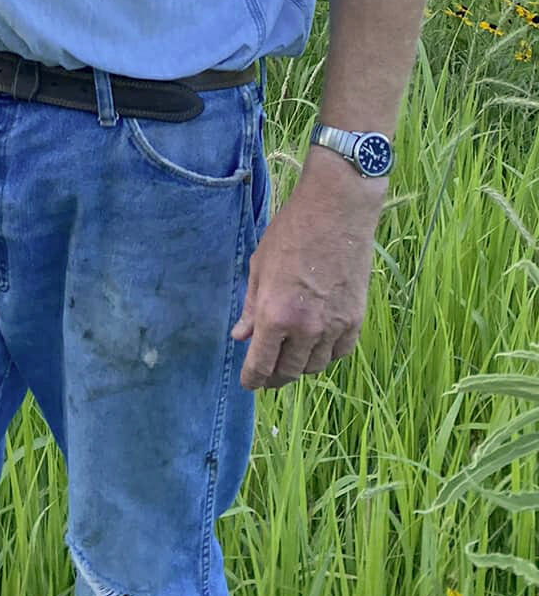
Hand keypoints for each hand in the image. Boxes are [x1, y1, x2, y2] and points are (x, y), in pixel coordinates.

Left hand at [231, 154, 386, 390]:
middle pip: (289, 371)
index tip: (248, 384)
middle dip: (274, 377)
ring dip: (300, 367)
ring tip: (289, 360)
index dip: (252, 379)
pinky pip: (339, 352)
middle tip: (266, 376)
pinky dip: (326, 355)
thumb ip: (252, 307)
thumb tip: (240, 336)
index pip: (261, 365)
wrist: (336, 212)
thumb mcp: (259, 267)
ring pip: (315, 366)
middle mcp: (306, 328)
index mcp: (276, 315)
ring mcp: (334, 326)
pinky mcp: (355, 320)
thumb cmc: (291, 232)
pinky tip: (316, 347)